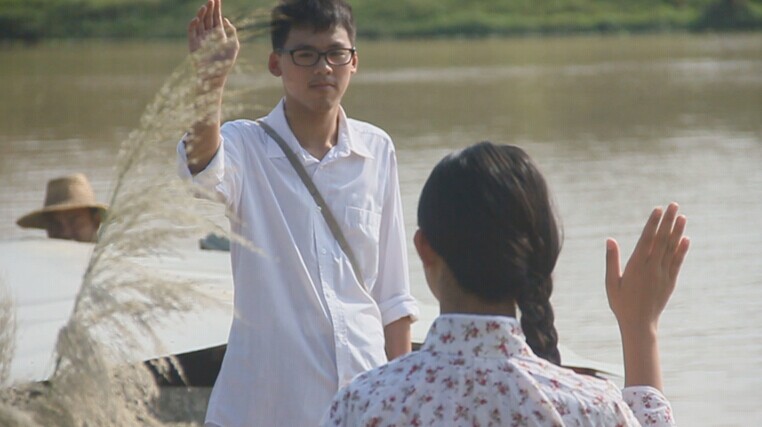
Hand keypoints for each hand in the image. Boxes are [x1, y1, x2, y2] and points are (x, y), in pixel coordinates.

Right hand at [187, 0, 239, 90]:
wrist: (215, 74)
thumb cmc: (226, 62)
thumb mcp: (234, 44)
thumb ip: (231, 31)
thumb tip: (224, 20)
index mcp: (218, 34)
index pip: (216, 18)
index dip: (217, 8)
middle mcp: (208, 34)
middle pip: (208, 18)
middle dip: (210, 8)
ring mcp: (200, 38)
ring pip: (200, 22)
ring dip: (202, 14)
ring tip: (206, 6)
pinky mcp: (192, 43)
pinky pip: (192, 31)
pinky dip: (194, 24)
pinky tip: (197, 18)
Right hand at [605, 202, 689, 333]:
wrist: (639, 324)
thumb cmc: (621, 303)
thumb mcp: (611, 282)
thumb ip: (611, 260)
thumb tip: (610, 239)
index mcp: (636, 266)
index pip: (647, 239)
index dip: (653, 223)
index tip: (658, 209)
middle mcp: (652, 268)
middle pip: (662, 240)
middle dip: (668, 221)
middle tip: (674, 205)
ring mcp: (663, 274)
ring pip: (672, 248)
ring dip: (678, 231)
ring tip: (683, 217)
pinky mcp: (670, 281)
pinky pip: (677, 262)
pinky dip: (682, 250)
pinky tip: (686, 239)